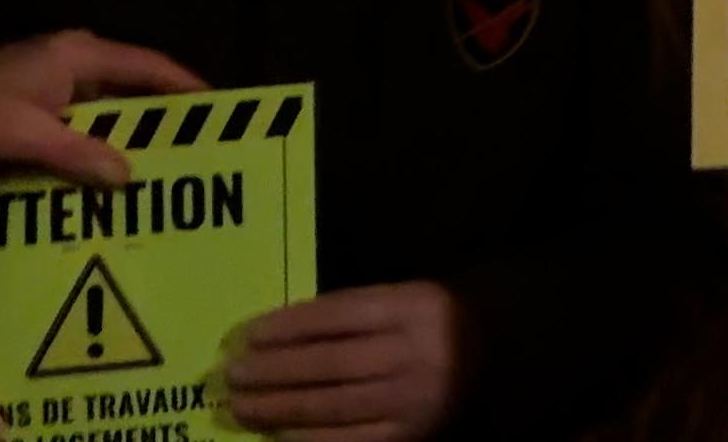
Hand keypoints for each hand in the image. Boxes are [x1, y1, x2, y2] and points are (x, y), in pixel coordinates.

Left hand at [0, 30, 206, 187]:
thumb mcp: (22, 137)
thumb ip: (77, 154)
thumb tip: (128, 174)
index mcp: (78, 55)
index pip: (148, 66)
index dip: (186, 86)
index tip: (222, 107)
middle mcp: (75, 56)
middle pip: (135, 83)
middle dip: (165, 113)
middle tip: (198, 143)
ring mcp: (58, 73)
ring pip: (112, 101)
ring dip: (133, 127)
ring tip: (162, 159)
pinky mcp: (42, 93)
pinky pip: (89, 112)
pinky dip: (106, 134)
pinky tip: (113, 162)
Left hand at [226, 281, 463, 440]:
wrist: (496, 357)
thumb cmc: (432, 323)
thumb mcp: (402, 300)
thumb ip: (350, 314)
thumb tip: (273, 338)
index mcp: (416, 306)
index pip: (338, 317)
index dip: (287, 327)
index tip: (245, 336)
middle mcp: (418, 353)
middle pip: (330, 364)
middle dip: (274, 371)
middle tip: (231, 375)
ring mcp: (415, 400)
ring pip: (333, 406)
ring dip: (278, 409)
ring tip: (240, 407)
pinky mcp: (411, 437)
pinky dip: (310, 440)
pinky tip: (278, 436)